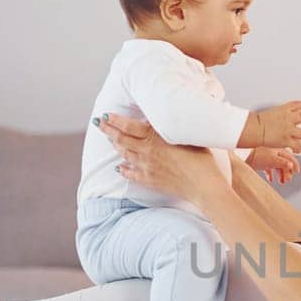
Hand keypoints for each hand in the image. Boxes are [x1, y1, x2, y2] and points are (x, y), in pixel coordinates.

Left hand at [97, 112, 226, 202]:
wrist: (203, 185)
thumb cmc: (201, 157)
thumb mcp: (186, 136)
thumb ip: (171, 128)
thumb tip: (162, 119)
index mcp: (155, 137)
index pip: (128, 126)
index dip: (115, 120)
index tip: (106, 115)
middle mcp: (147, 151)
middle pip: (121, 139)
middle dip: (107, 130)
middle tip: (98, 123)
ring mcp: (146, 167)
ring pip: (124, 154)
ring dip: (115, 146)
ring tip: (110, 140)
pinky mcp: (150, 180)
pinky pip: (131, 174)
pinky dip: (123, 170)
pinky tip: (119, 167)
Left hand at [248, 146, 300, 183]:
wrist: (242, 155)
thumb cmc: (257, 155)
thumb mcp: (273, 160)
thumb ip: (283, 163)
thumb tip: (291, 166)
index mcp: (279, 150)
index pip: (290, 157)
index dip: (295, 165)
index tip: (296, 172)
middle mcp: (274, 153)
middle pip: (284, 163)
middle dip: (287, 172)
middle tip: (287, 180)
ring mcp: (267, 157)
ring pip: (277, 166)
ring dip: (281, 174)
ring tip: (281, 182)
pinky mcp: (260, 162)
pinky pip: (268, 169)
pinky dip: (271, 174)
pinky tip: (271, 180)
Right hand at [256, 101, 300, 153]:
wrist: (253, 129)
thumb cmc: (254, 124)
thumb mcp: (264, 117)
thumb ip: (271, 119)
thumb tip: (269, 123)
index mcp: (282, 110)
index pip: (296, 105)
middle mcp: (288, 118)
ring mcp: (288, 129)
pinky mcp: (286, 140)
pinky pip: (296, 145)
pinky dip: (298, 148)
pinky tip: (298, 151)